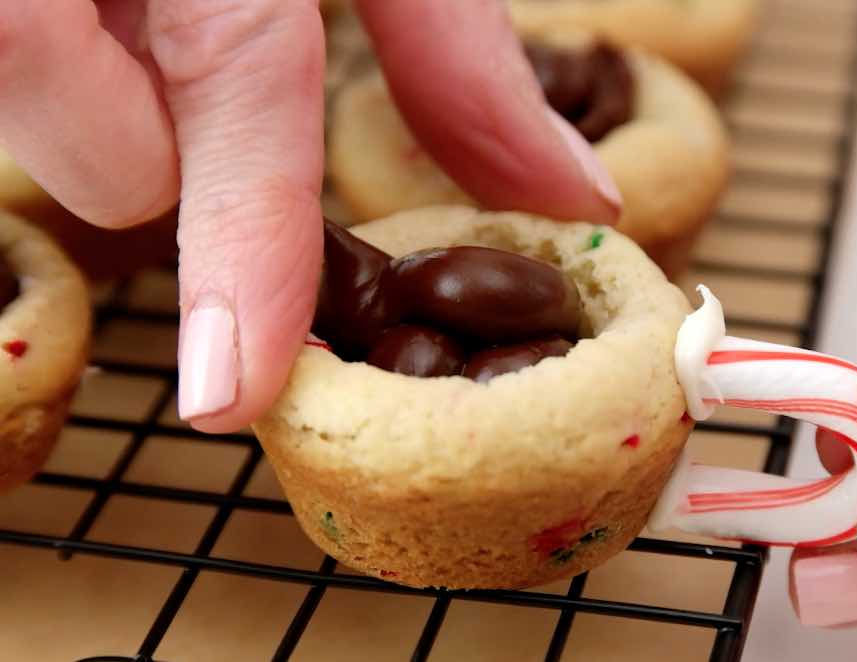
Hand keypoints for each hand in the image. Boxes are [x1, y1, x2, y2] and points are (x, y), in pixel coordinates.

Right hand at [0, 0, 619, 432]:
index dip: (238, 247)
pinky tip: (98, 11)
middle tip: (179, 71)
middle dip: (161, 152)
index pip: (237, 76)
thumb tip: (575, 194)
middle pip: (112, 154)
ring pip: (43, 117)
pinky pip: (9, 75)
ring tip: (130, 18)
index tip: (229, 394)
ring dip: (96, 104)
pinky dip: (57, 70)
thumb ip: (464, 62)